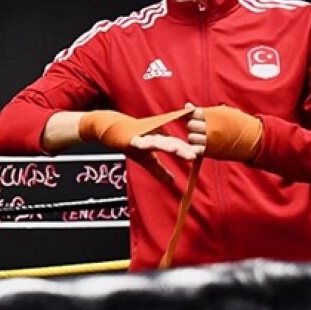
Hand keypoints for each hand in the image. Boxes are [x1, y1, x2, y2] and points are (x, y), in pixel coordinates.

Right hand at [78, 108, 196, 181]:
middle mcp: (153, 136)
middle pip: (171, 143)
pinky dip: (145, 143)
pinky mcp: (131, 139)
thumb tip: (171, 182)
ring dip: (169, 145)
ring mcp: (142, 136)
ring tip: (180, 151)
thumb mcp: (145, 160)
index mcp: (160, 140)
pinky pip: (141, 141)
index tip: (199, 154)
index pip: (176, 145)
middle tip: (195, 154)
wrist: (111, 127)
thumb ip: (158, 170)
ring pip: (159, 141)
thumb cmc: (129, 142)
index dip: (186, 150)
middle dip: (182, 149)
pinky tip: (148, 146)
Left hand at [185, 103, 261, 161]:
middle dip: (193, 126)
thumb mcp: (223, 112)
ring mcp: (209, 139)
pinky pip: (196, 149)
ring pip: (191, 138)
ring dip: (194, 137)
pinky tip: (203, 145)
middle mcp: (209, 127)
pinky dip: (197, 147)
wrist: (253, 139)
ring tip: (204, 136)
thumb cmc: (237, 123)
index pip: (193, 113)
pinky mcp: (210, 151)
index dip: (194, 115)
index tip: (199, 117)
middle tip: (202, 128)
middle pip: (190, 125)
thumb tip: (187, 105)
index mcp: (212, 115)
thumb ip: (204, 110)